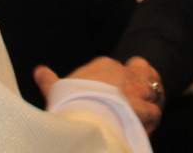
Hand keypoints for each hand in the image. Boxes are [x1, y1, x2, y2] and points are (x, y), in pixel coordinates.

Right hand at [34, 56, 162, 133]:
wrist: (84, 117)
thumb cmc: (68, 103)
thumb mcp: (57, 89)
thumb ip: (49, 80)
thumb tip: (39, 71)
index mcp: (104, 65)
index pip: (118, 67)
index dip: (120, 81)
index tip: (114, 94)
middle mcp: (123, 73)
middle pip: (140, 74)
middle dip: (139, 87)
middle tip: (132, 103)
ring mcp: (135, 89)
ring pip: (151, 91)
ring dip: (148, 103)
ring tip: (142, 115)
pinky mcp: (144, 108)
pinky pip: (154, 112)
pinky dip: (151, 121)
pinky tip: (145, 127)